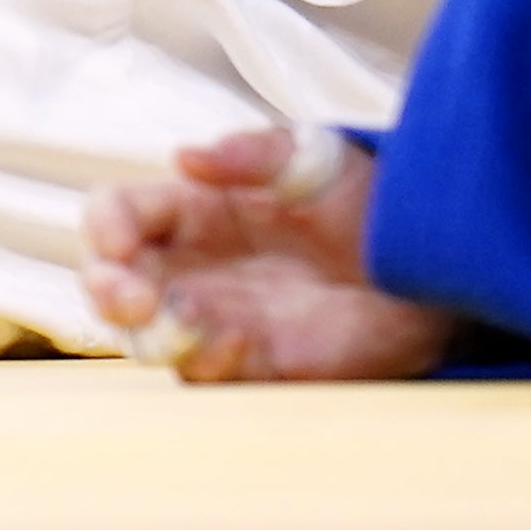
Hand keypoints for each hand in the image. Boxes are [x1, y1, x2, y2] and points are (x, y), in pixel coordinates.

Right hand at [85, 125, 448, 383]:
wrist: (424, 266)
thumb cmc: (366, 202)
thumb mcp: (312, 157)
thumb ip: (250, 153)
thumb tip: (183, 156)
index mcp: (198, 208)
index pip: (121, 213)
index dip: (106, 225)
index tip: (121, 240)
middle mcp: (194, 266)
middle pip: (111, 283)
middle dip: (107, 291)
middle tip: (134, 298)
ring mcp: (217, 318)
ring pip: (146, 338)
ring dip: (153, 334)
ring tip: (191, 320)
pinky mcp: (252, 365)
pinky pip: (204, 377)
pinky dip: (208, 362)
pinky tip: (238, 341)